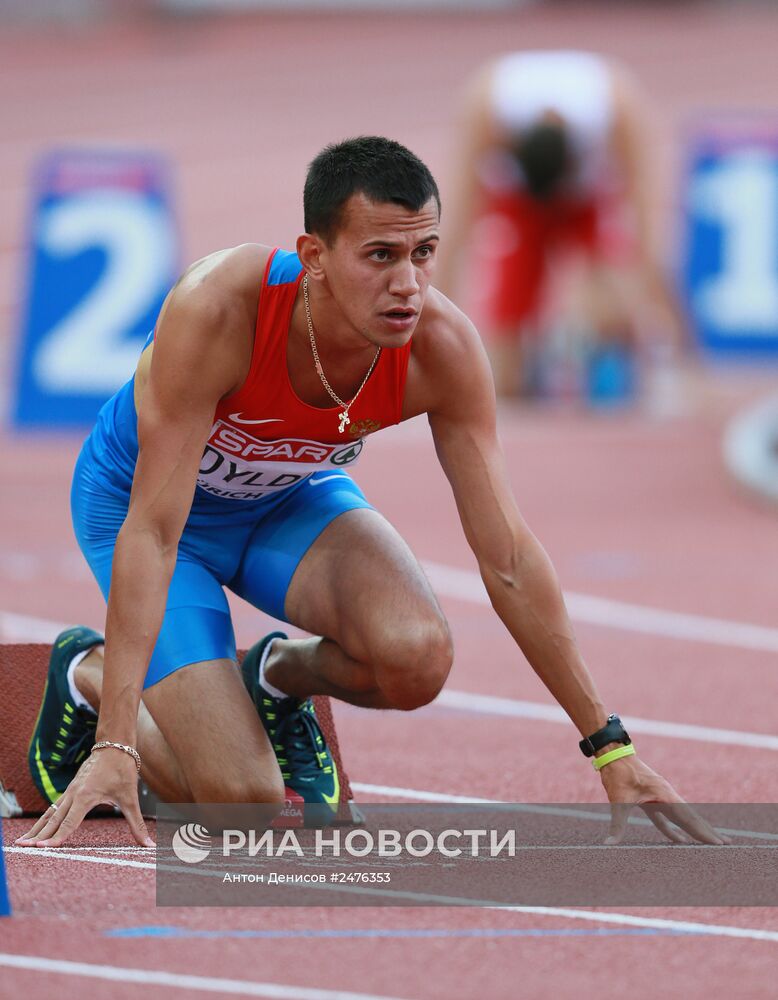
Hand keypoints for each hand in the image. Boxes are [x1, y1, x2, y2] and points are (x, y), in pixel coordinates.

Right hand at [14, 747, 153, 848]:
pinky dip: (43, 819)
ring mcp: (70, 791)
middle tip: (23, 849)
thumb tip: (148, 844)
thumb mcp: (130, 797)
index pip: (69, 822)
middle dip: (38, 836)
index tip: (45, 848)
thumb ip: (136, 823)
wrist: (115, 745)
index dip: (58, 837)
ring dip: (36, 828)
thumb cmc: (123, 769)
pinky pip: (53, 807)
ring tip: (21, 842)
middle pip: (53, 820)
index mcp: (86, 796)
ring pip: (49, 813)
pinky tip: (36, 829)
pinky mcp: (71, 789)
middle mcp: (74, 794)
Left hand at [598, 753, 727, 845]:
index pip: (688, 818)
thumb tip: (609, 844)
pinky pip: (668, 817)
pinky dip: (675, 829)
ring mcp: (662, 797)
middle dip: (707, 832)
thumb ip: (617, 825)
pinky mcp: (653, 799)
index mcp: (664, 795)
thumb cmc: (617, 774)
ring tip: (710, 843)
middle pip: (691, 818)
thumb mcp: (618, 800)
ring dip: (695, 830)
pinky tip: (681, 840)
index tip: (718, 842)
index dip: (703, 832)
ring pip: (682, 817)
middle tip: (726, 844)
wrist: (614, 754)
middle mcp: (668, 795)